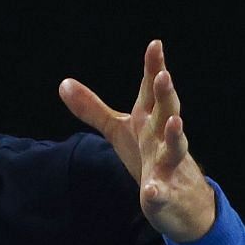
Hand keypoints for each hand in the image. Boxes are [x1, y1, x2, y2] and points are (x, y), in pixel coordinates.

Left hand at [58, 40, 214, 242]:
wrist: (181, 200)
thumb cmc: (148, 155)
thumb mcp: (119, 130)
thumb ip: (92, 108)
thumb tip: (63, 83)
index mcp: (150, 120)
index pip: (151, 91)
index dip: (153, 67)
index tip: (155, 44)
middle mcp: (162, 138)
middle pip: (167, 112)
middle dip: (166, 94)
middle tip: (164, 75)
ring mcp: (168, 165)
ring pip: (175, 148)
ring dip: (175, 135)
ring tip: (175, 122)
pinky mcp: (165, 193)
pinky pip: (161, 193)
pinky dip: (157, 192)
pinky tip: (151, 192)